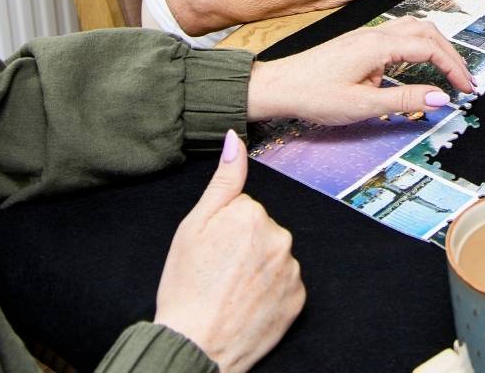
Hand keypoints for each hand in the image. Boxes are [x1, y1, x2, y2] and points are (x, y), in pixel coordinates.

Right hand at [154, 130, 304, 372]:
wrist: (196, 346)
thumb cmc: (186, 285)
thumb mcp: (194, 225)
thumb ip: (223, 179)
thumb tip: (235, 138)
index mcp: (253, 213)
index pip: (242, 207)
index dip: (222, 227)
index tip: (209, 249)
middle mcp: (280, 237)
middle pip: (260, 229)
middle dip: (242, 244)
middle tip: (217, 271)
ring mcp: (292, 271)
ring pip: (272, 256)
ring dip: (256, 267)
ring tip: (230, 290)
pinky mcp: (298, 300)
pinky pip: (284, 283)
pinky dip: (269, 291)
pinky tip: (247, 304)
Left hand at [246, 16, 476, 124]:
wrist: (280, 86)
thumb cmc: (314, 95)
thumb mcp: (363, 105)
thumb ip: (404, 100)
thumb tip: (440, 98)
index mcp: (377, 45)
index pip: (428, 48)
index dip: (453, 67)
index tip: (466, 89)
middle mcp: (374, 34)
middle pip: (426, 32)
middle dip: (450, 54)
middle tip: (465, 82)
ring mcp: (366, 36)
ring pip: (413, 29)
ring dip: (435, 46)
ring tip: (449, 71)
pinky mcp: (360, 43)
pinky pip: (398, 36)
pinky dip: (418, 46)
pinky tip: (419, 65)